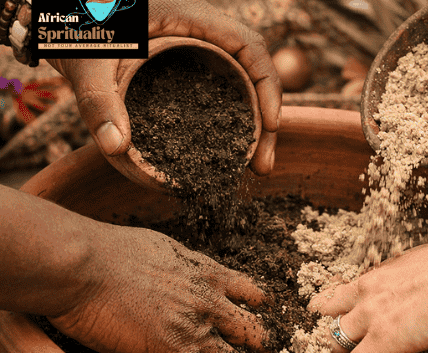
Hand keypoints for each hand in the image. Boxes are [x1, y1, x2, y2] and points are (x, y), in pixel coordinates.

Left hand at [47, 0, 281, 174]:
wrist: (66, 24)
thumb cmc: (78, 30)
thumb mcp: (87, 62)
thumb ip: (97, 101)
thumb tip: (115, 147)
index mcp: (190, 19)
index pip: (249, 45)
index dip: (268, 84)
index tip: (271, 124)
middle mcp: (202, 38)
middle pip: (254, 74)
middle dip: (267, 121)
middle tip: (262, 167)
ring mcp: (198, 58)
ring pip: (241, 89)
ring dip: (253, 129)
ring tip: (253, 168)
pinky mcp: (189, 77)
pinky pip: (221, 99)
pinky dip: (231, 128)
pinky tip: (226, 158)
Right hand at [48, 225, 268, 352]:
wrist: (86, 266)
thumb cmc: (115, 250)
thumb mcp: (164, 247)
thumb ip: (184, 263)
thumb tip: (185, 268)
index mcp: (209, 275)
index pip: (252, 293)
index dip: (259, 308)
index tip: (261, 317)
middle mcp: (210, 304)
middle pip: (252, 331)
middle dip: (259, 347)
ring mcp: (193, 331)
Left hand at [307, 240, 427, 352]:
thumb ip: (421, 274)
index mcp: (383, 273)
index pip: (349, 290)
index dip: (344, 306)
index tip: (347, 315)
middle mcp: (369, 291)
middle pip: (332, 312)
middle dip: (335, 327)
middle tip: (342, 342)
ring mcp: (372, 316)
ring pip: (336, 339)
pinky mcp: (382, 341)